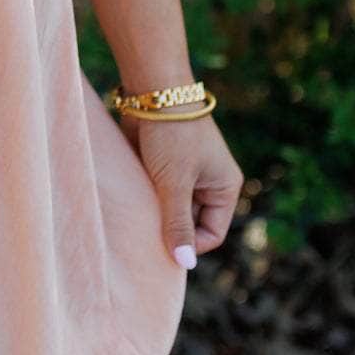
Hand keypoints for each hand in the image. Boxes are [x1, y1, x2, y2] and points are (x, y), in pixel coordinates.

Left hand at [119, 110, 243, 268]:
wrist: (153, 90)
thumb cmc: (171, 134)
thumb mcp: (174, 183)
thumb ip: (177, 224)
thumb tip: (184, 264)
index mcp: (224, 188)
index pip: (211, 235)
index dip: (189, 245)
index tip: (160, 245)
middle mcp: (209, 183)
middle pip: (189, 223)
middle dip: (168, 227)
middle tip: (144, 226)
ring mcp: (185, 174)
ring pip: (169, 209)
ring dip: (153, 211)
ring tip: (137, 207)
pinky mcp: (163, 166)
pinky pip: (155, 193)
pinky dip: (144, 197)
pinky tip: (130, 196)